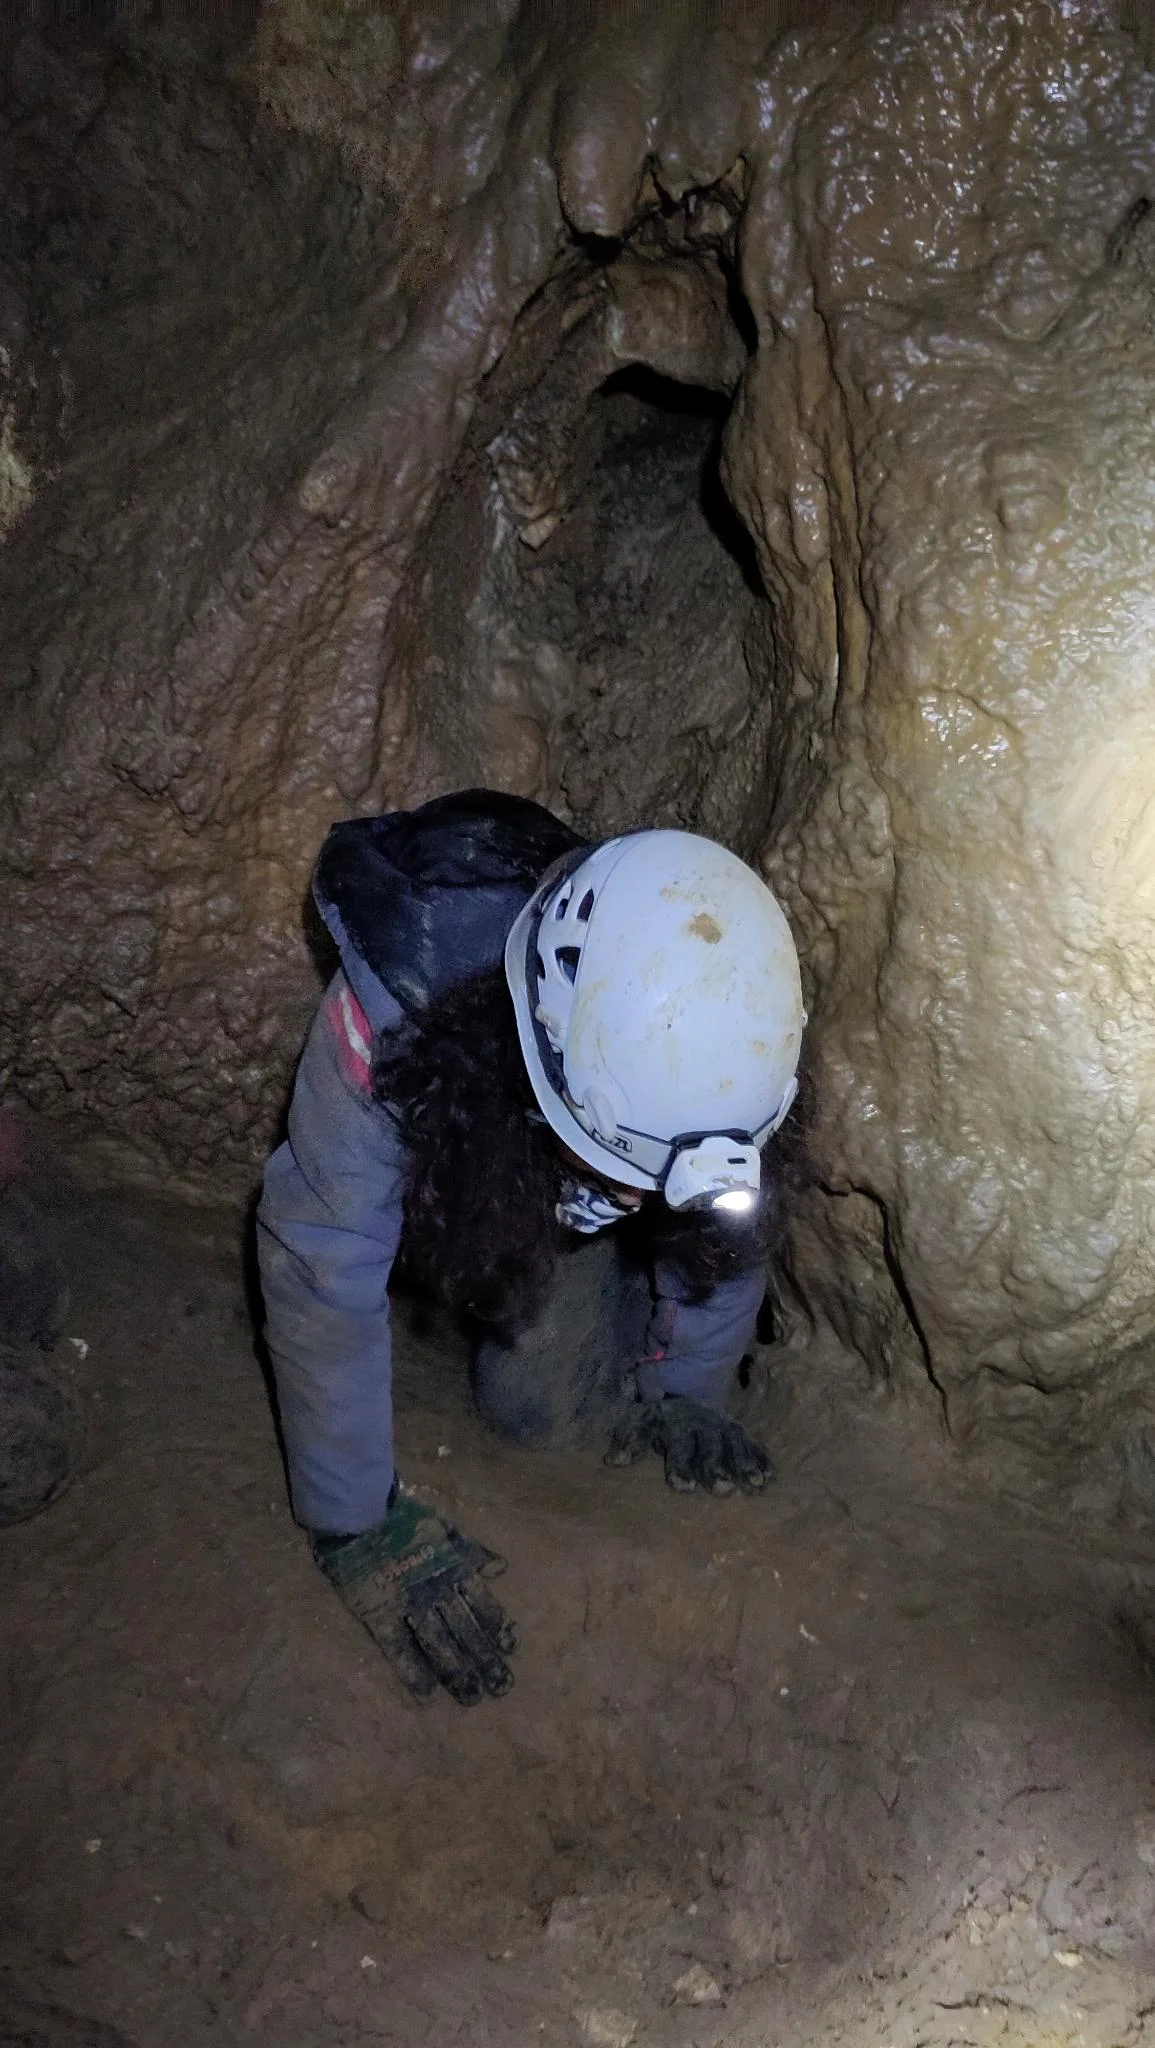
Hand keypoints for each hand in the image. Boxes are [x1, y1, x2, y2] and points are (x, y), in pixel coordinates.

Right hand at [313, 1490, 516, 1705]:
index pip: (482, 1604)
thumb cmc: (405, 1519)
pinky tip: (427, 1694)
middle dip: (485, 1660)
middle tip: (501, 1687)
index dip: (497, 1628)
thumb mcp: (447, 1528)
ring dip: (457, 1672)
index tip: (510, 1650)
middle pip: (466, 1630)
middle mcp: (437, 1591)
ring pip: (438, 1644)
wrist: (361, 1514)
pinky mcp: (380, 1615)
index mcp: (454, 1569)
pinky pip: (399, 1648)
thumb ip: (473, 1551)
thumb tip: (501, 1568)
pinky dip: (413, 1671)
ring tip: (472, 1696)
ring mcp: (409, 1605)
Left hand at [605, 1396, 772, 1496]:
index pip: (679, 1446)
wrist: (685, 1381)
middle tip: (722, 1489)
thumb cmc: (659, 1415)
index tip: (683, 1488)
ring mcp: (723, 1427)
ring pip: (734, 1445)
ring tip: (754, 1485)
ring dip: (744, 1464)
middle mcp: (703, 1425)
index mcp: (677, 1425)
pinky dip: (761, 1459)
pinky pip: (752, 1444)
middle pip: (710, 1447)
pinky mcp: (738, 1430)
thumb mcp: (639, 1421)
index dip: (681, 1466)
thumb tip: (614, 1462)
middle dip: (715, 1468)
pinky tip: (769, 1478)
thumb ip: (628, 1441)